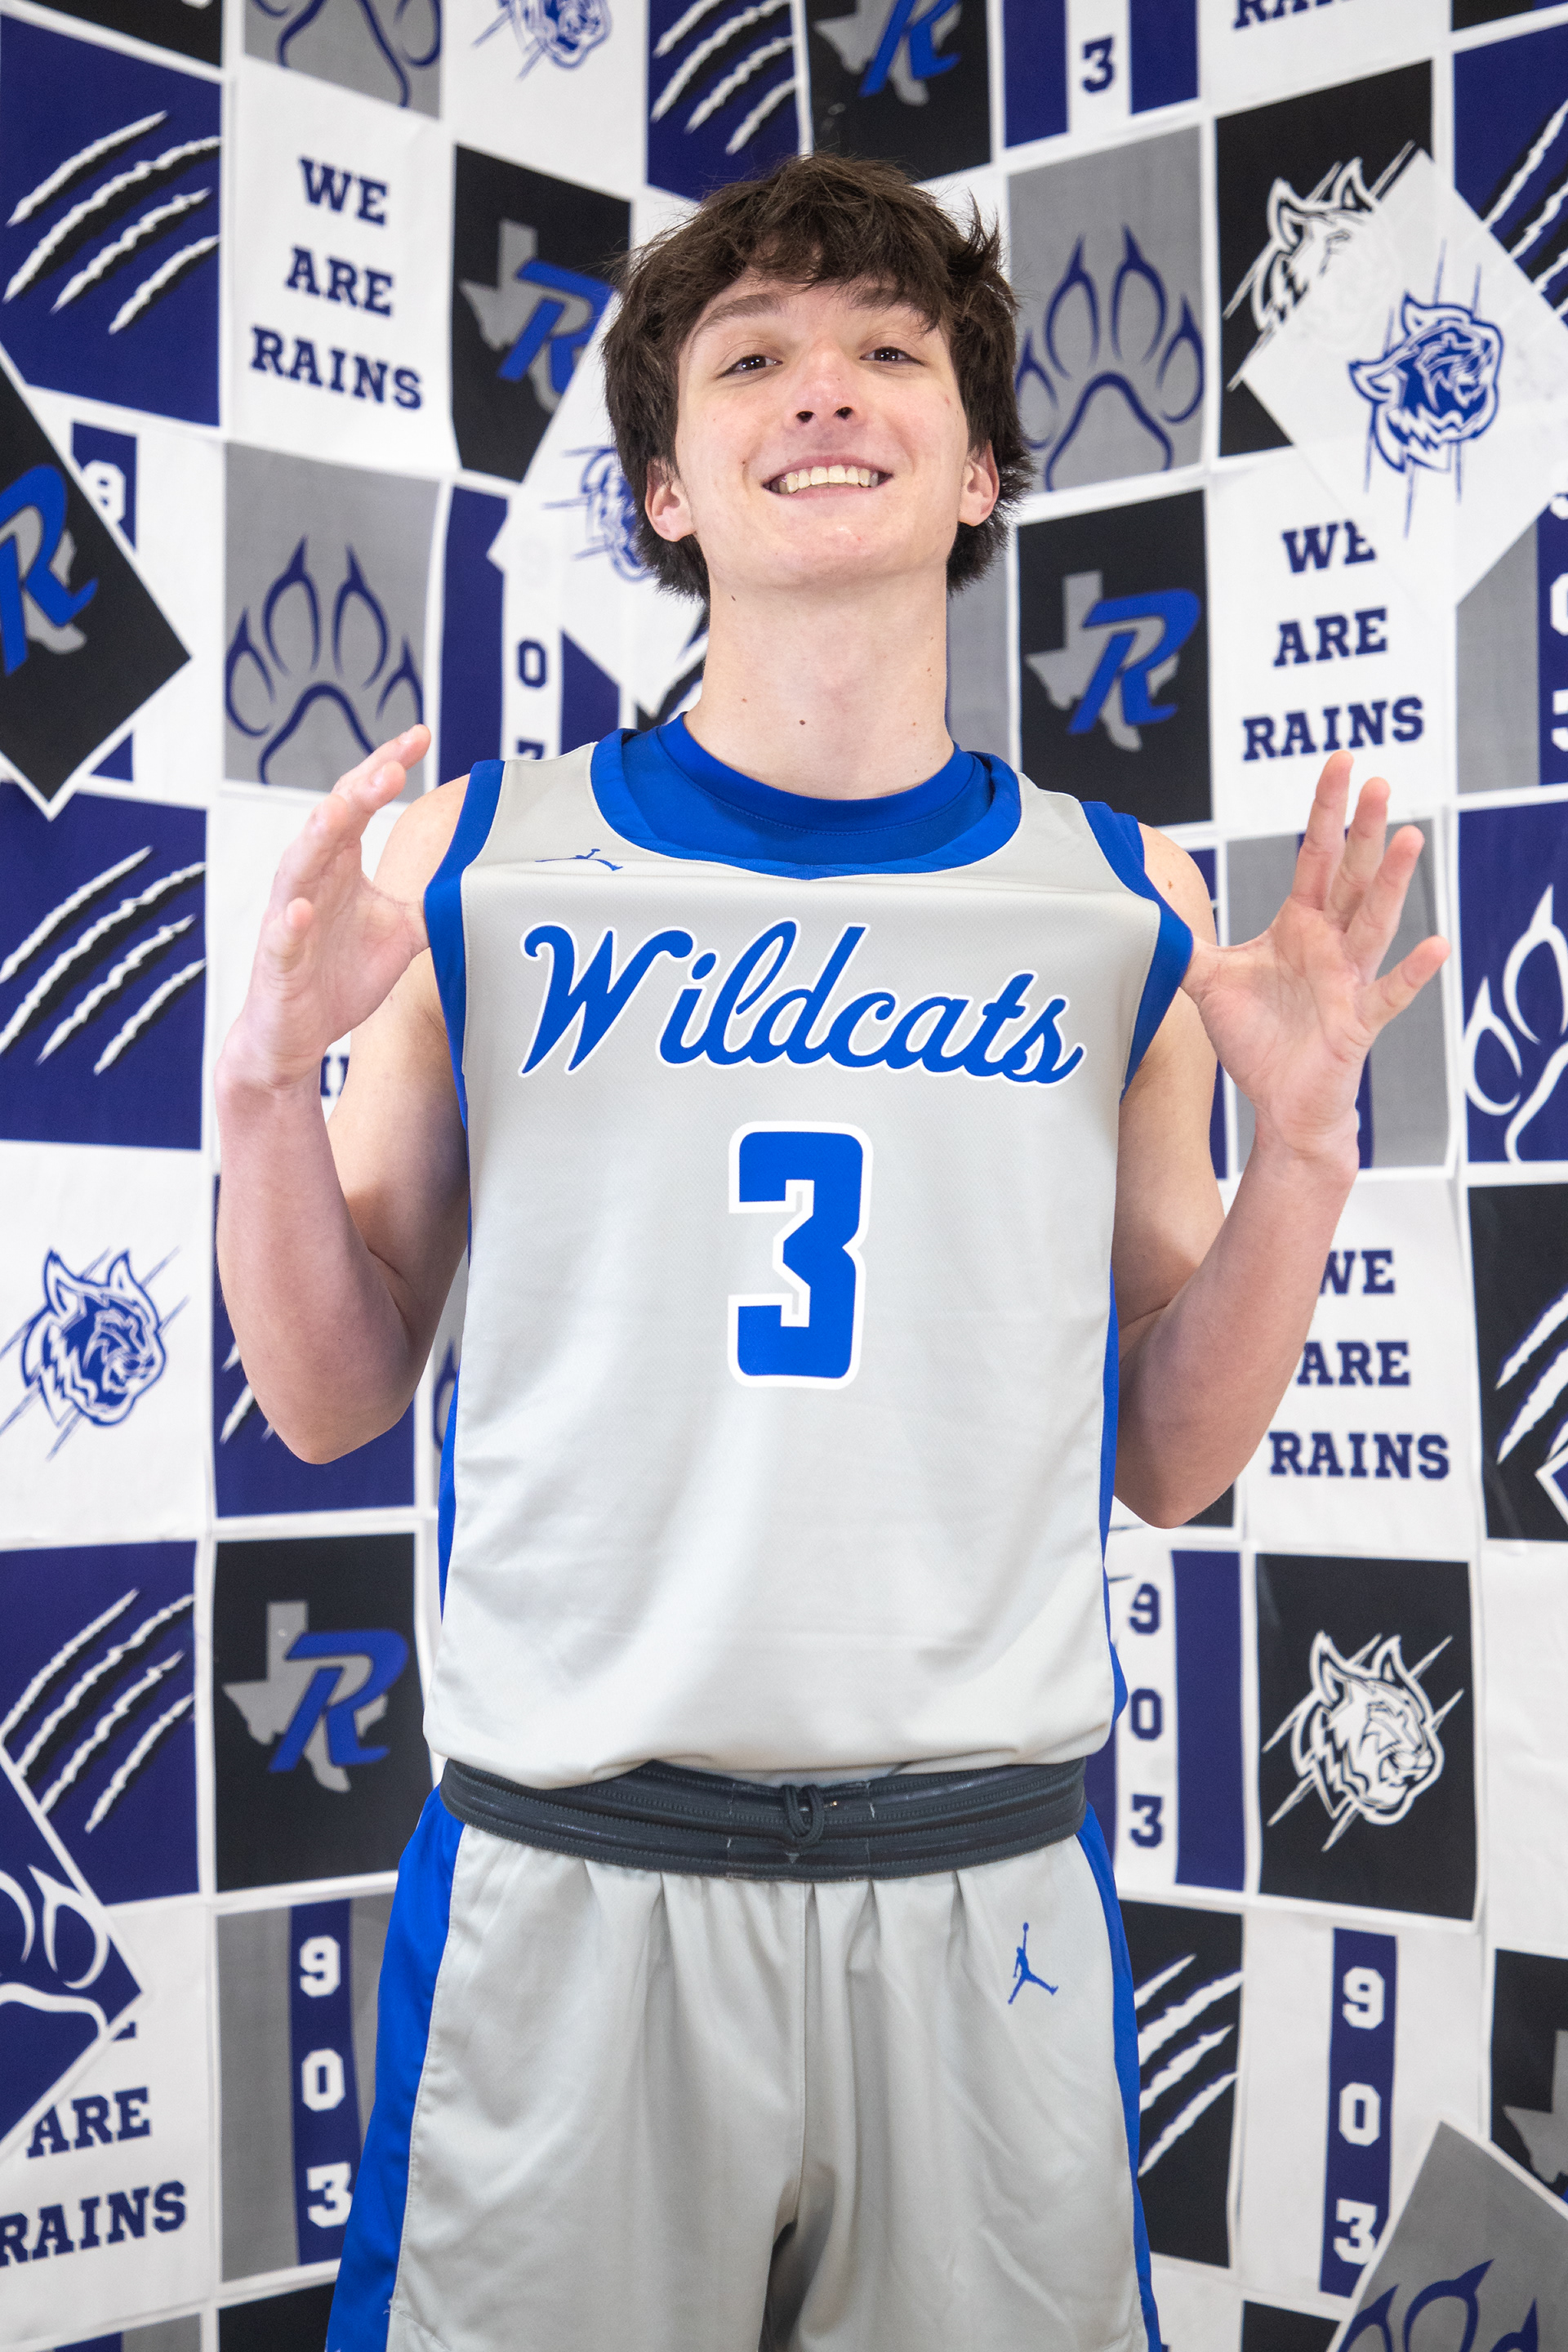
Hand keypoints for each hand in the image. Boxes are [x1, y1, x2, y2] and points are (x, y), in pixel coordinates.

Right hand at [220, 725, 430, 1093]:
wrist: (295, 1034)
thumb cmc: (338, 977)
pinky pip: (283, 938)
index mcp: (340, 866)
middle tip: (391, 767)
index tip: (419, 736)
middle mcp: (312, 881)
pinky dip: (292, 923)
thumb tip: (478, 879)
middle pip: (331, 823)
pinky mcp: (279, 961)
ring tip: (339, 811)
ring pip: (298, 868)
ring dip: (316, 838)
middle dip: (359, 792)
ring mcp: (290, 919)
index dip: (386, 768)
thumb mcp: (399, 933)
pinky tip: (303, 911)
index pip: (361, 803)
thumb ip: (429, 901)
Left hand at [1180, 753, 1447, 1164]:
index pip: (1315, 855)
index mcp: (1299, 924)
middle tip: (1378, 782)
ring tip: (1411, 838)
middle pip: (1350, 876)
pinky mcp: (1358, 1022)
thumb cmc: (1256, 1039)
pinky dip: (1413, 972)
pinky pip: (1390, 994)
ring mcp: (1349, 980)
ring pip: (1374, 922)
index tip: (1340, 762)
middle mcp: (1330, 943)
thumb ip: (1183, 943)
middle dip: (1363, 830)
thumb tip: (1142, 911)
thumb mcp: (1208, 983)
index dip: (1326, 810)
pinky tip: (1436, 945)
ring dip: (1393, 883)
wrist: (1280, 1101)